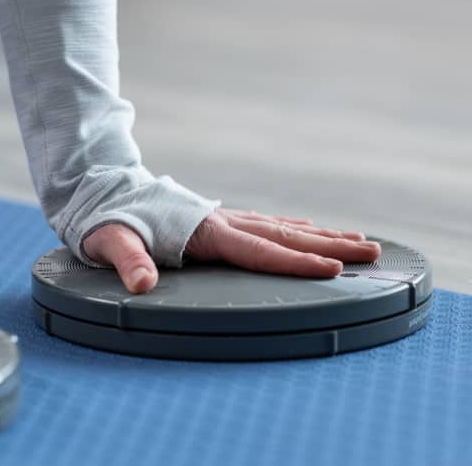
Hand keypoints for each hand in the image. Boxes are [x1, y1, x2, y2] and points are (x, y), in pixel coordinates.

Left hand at [82, 208, 382, 293]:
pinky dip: (295, 227)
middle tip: (373, 251)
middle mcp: (220, 221)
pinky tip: (310, 229)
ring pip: (281, 226)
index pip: (258, 249)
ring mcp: (222, 218)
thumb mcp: (108, 241)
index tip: (333, 269)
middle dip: (330, 244)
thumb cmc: (104, 220)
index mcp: (203, 231)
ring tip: (361, 241)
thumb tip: (141, 283)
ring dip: (321, 234)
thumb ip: (127, 260)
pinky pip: (266, 224)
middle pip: (284, 234)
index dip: (295, 261)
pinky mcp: (217, 220)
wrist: (99, 189)